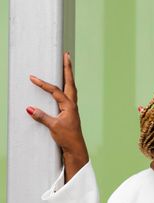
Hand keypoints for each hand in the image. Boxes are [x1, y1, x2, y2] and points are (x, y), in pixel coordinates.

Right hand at [27, 52, 87, 181]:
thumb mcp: (53, 126)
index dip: (44, 84)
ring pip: (71, 87)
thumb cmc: (67, 137)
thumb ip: (42, 117)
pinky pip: (68, 94)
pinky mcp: (70, 111)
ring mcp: (72, 107)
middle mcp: (73, 104)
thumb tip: (29, 108)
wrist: (75, 147)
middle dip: (68, 68)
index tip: (33, 78)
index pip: (56, 91)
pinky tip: (64, 83)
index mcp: (70, 106)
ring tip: (67, 63)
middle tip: (66, 55)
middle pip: (70, 82)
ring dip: (68, 75)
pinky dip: (66, 85)